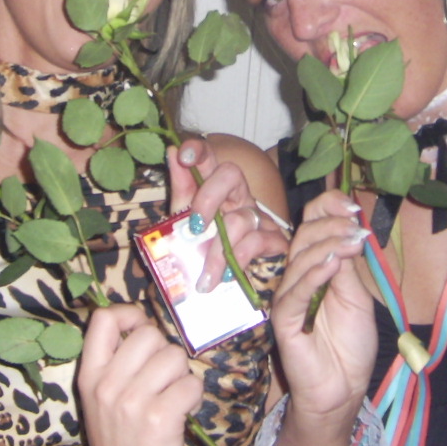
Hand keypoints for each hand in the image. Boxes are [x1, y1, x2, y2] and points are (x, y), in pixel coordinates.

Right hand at [77, 305, 203, 445]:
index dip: (130, 315)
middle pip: (149, 333)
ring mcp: (132, 402)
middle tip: (163, 382)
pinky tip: (183, 414)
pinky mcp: (160, 419)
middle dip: (165, 352)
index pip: (103, 318)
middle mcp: (107, 385)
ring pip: (175, 356)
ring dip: (182, 376)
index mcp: (89, 377)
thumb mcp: (101, 404)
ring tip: (173, 400)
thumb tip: (144, 329)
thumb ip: (115, 367)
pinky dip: (194, 397)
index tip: (141, 335)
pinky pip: (191, 384)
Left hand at [168, 137, 286, 291]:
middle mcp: (240, 198)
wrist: (231, 295)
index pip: (209, 158)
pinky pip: (255, 242)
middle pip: (231, 173)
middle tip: (194, 227)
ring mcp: (259, 218)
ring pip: (239, 218)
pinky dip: (236, 261)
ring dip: (216, 251)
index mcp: (216, 191)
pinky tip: (225, 277)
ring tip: (204, 280)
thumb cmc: (207, 256)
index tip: (184, 156)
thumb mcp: (184, 225)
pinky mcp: (275, 241)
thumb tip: (171, 150)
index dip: (198, 150)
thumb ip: (180, 192)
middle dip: (208, 197)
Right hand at [272, 190, 376, 426]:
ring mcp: (288, 297)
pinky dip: (313, 276)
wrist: (343, 389)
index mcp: (314, 266)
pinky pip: (294, 293)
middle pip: (304, 236)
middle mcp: (297, 277)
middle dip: (332, 226)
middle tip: (356, 228)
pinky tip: (333, 265)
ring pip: (300, 260)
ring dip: (328, 246)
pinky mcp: (283, 320)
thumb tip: (349, 229)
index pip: (310, 225)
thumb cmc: (349, 345)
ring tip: (353, 243)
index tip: (353, 206)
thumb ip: (347, 267)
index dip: (327, 209)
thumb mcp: (356, 298)